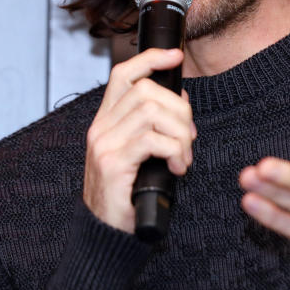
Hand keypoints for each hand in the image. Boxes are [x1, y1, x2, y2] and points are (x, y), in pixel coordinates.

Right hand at [83, 48, 195, 232]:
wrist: (106, 233)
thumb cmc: (128, 194)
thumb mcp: (141, 153)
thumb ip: (155, 125)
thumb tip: (181, 97)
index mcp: (106, 121)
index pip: (124, 74)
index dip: (151, 59)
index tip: (176, 56)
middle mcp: (100, 128)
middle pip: (148, 91)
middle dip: (180, 110)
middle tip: (189, 138)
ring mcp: (104, 144)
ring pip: (153, 112)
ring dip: (180, 134)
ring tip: (184, 157)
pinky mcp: (113, 164)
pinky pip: (153, 141)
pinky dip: (174, 151)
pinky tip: (178, 168)